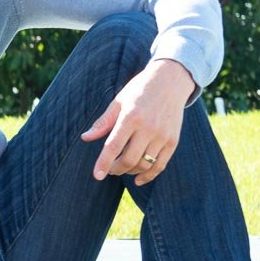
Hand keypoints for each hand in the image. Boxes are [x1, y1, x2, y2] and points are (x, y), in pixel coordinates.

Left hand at [81, 58, 196, 185]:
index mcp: (131, 117)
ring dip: (130, 171)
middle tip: (109, 169)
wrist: (171, 80)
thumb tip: (85, 137)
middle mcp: (148, 128)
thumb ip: (103, 122)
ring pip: (144, 164)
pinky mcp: (173, 140)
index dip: (104, 163)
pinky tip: (138, 179)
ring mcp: (162, 135)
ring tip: (122, 168)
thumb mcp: (118, 102)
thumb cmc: (140, 90)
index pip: (113, 146)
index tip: (97, 175)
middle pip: (129, 159)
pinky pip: (160, 165)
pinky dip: (149, 175)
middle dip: (116, 169)